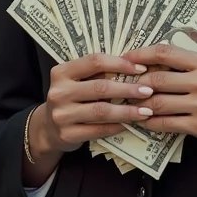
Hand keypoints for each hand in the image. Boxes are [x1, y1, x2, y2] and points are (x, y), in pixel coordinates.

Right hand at [31, 53, 155, 155]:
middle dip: (128, 89)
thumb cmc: (71, 97)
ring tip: (146, 110)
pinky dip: (117, 126)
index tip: (141, 68)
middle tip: (148, 91)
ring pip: (101, 111)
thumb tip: (135, 65)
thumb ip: (97, 72)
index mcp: (61, 72)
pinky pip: (98, 130)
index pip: (94, 61)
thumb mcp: (77, 80)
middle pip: (100, 87)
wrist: (48, 128)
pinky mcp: (67, 134)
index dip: (120, 63)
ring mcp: (61, 115)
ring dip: (127, 110)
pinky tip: (130, 124)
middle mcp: (58, 92)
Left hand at [122, 43, 196, 151]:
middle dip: (135, 83)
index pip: (165, 52)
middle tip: (122, 84)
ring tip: (127, 103)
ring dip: (137, 104)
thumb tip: (149, 62)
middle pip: (156, 79)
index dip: (140, 54)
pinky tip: (142, 119)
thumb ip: (186, 63)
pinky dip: (149, 121)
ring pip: (157, 103)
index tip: (125, 58)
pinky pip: (165, 123)